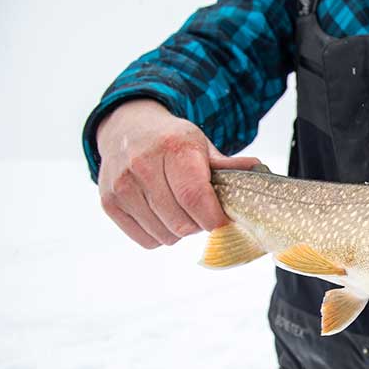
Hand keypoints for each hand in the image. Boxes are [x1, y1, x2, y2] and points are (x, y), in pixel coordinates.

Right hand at [96, 99, 262, 247]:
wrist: (127, 128)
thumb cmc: (170, 141)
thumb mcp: (201, 145)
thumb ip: (228, 166)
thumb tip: (259, 170)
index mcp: (173, 148)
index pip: (195, 197)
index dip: (213, 219)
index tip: (223, 222)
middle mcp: (142, 165)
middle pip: (181, 222)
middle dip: (199, 224)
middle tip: (201, 213)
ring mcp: (122, 185)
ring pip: (164, 235)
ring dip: (179, 231)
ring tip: (180, 211)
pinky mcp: (109, 202)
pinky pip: (145, 239)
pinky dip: (159, 235)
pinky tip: (162, 215)